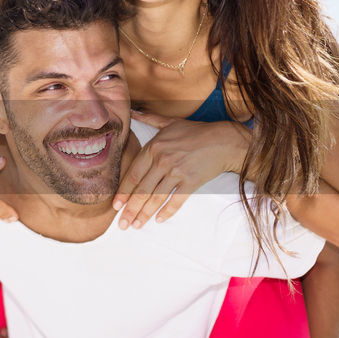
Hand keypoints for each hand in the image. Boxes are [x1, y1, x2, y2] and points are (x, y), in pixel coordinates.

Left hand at [113, 113, 249, 228]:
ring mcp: (177, 172)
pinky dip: (167, 211)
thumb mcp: (170, 122)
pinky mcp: (191, 182)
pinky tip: (159, 220)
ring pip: (156, 198)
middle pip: (141, 190)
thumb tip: (133, 112)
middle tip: (122, 224)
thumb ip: (149, 119)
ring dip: (145, 214)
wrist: (223, 140)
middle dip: (130, 209)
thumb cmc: (195, 132)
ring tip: (136, 225)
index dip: (123, 192)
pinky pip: (176, 200)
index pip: (133, 174)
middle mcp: (163, 160)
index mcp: (154, 148)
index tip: (115, 206)